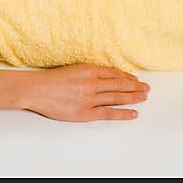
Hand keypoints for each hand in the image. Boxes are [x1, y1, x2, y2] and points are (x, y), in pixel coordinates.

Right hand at [22, 63, 149, 121]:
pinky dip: (123, 113)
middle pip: (120, 85)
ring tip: (144, 97)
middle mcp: (92, 83)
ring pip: (117, 98)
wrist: (35, 90)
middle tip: (147, 88)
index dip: (127, 77)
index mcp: (88, 69)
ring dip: (134, 97)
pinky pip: (109, 113)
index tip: (135, 79)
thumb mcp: (71, 69)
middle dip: (136, 87)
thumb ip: (87, 73)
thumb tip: (104, 77)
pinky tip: (134, 113)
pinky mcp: (86, 113)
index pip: (114, 73)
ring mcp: (90, 98)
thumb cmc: (49, 79)